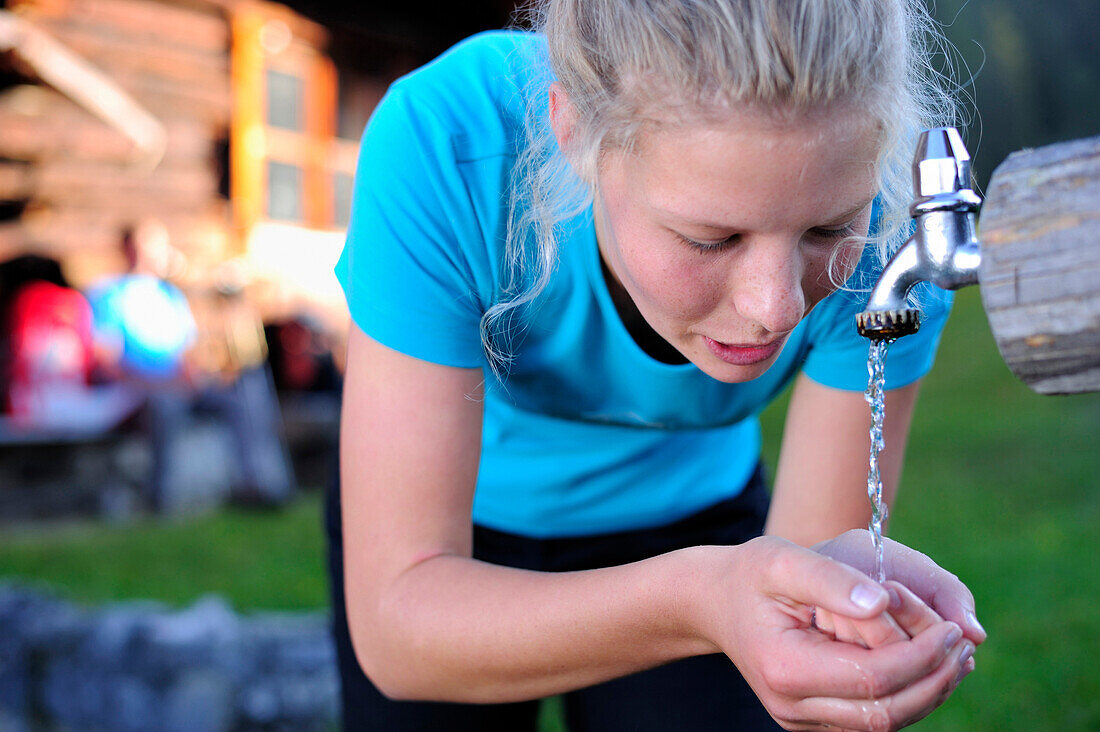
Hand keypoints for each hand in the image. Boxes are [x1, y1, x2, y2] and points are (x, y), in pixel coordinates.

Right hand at [694, 536, 973, 730]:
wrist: (716, 602)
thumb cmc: (752, 575)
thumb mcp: (783, 560)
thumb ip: (831, 579)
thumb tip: (883, 603)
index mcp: (785, 668)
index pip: (873, 678)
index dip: (921, 656)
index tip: (951, 628)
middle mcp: (792, 706)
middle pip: (885, 713)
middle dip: (934, 680)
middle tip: (964, 644)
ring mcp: (801, 719)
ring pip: (883, 723)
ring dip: (927, 692)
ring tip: (956, 655)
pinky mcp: (813, 719)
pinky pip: (871, 717)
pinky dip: (906, 696)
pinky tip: (926, 665)